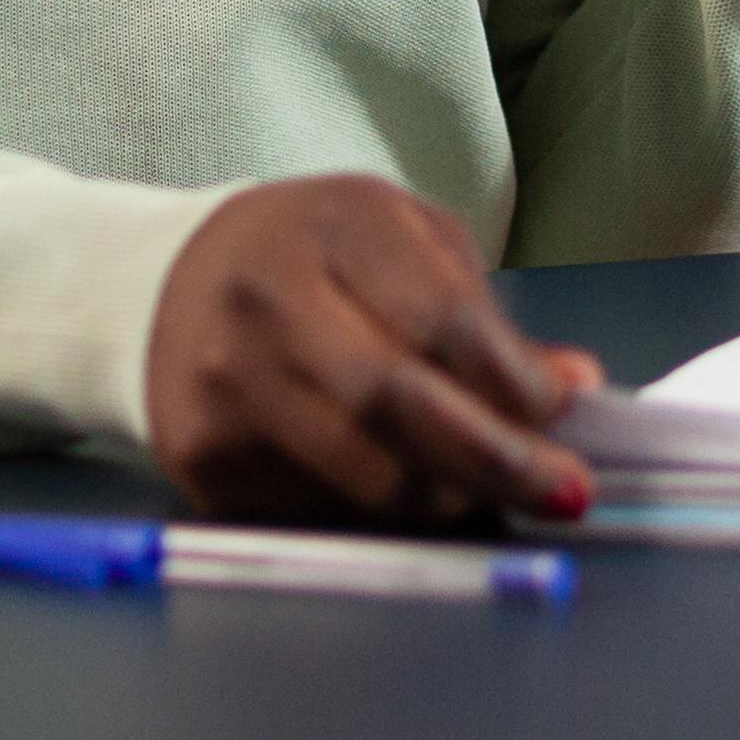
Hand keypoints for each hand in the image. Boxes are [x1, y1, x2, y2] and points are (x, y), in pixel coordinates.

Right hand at [142, 177, 604, 528]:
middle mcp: (268, 299)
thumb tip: (568, 386)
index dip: (513, 379)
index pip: (442, 317)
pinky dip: (380, 515)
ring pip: (360, 472)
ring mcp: (227, 382)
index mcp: (334, 225)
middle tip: (562, 492)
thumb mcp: (402, 243)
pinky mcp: (203, 455)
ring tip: (490, 498)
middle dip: (495, 459)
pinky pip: (316, 506)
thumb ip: (482, 314)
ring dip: (447, 498)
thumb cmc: (312, 256)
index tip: (563, 412)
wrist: (170, 282)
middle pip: (397, 401)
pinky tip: (409, 499)